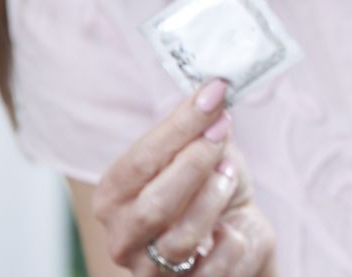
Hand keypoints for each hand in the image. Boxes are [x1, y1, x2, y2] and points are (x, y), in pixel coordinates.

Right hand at [92, 80, 275, 275]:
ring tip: (229, 175)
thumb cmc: (210, 188)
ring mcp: (150, 270)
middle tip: (222, 131)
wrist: (237, 233)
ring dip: (214, 199)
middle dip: (195, 162)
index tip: (214, 94)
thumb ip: (199, 128)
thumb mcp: (201, 152)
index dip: (180, 125)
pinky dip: (232, 239)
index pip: (140, 161)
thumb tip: (213, 92)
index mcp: (114, 197)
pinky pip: (214, 267)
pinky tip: (232, 227)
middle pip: (154, 205)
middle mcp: (123, 237)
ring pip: (181, 239)